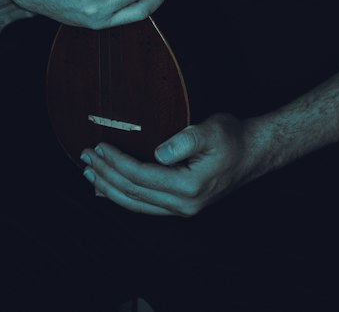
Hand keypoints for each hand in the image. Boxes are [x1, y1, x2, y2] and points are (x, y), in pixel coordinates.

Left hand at [81, 114, 266, 215]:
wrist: (253, 153)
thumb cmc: (233, 138)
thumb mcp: (213, 130)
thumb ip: (187, 139)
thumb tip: (159, 152)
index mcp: (189, 187)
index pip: (142, 176)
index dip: (117, 162)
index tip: (99, 146)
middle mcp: (183, 205)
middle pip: (133, 194)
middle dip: (105, 175)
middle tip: (85, 157)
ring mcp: (181, 208)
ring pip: (135, 204)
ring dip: (109, 189)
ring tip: (89, 173)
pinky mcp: (180, 205)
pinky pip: (144, 205)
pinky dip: (123, 196)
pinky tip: (109, 189)